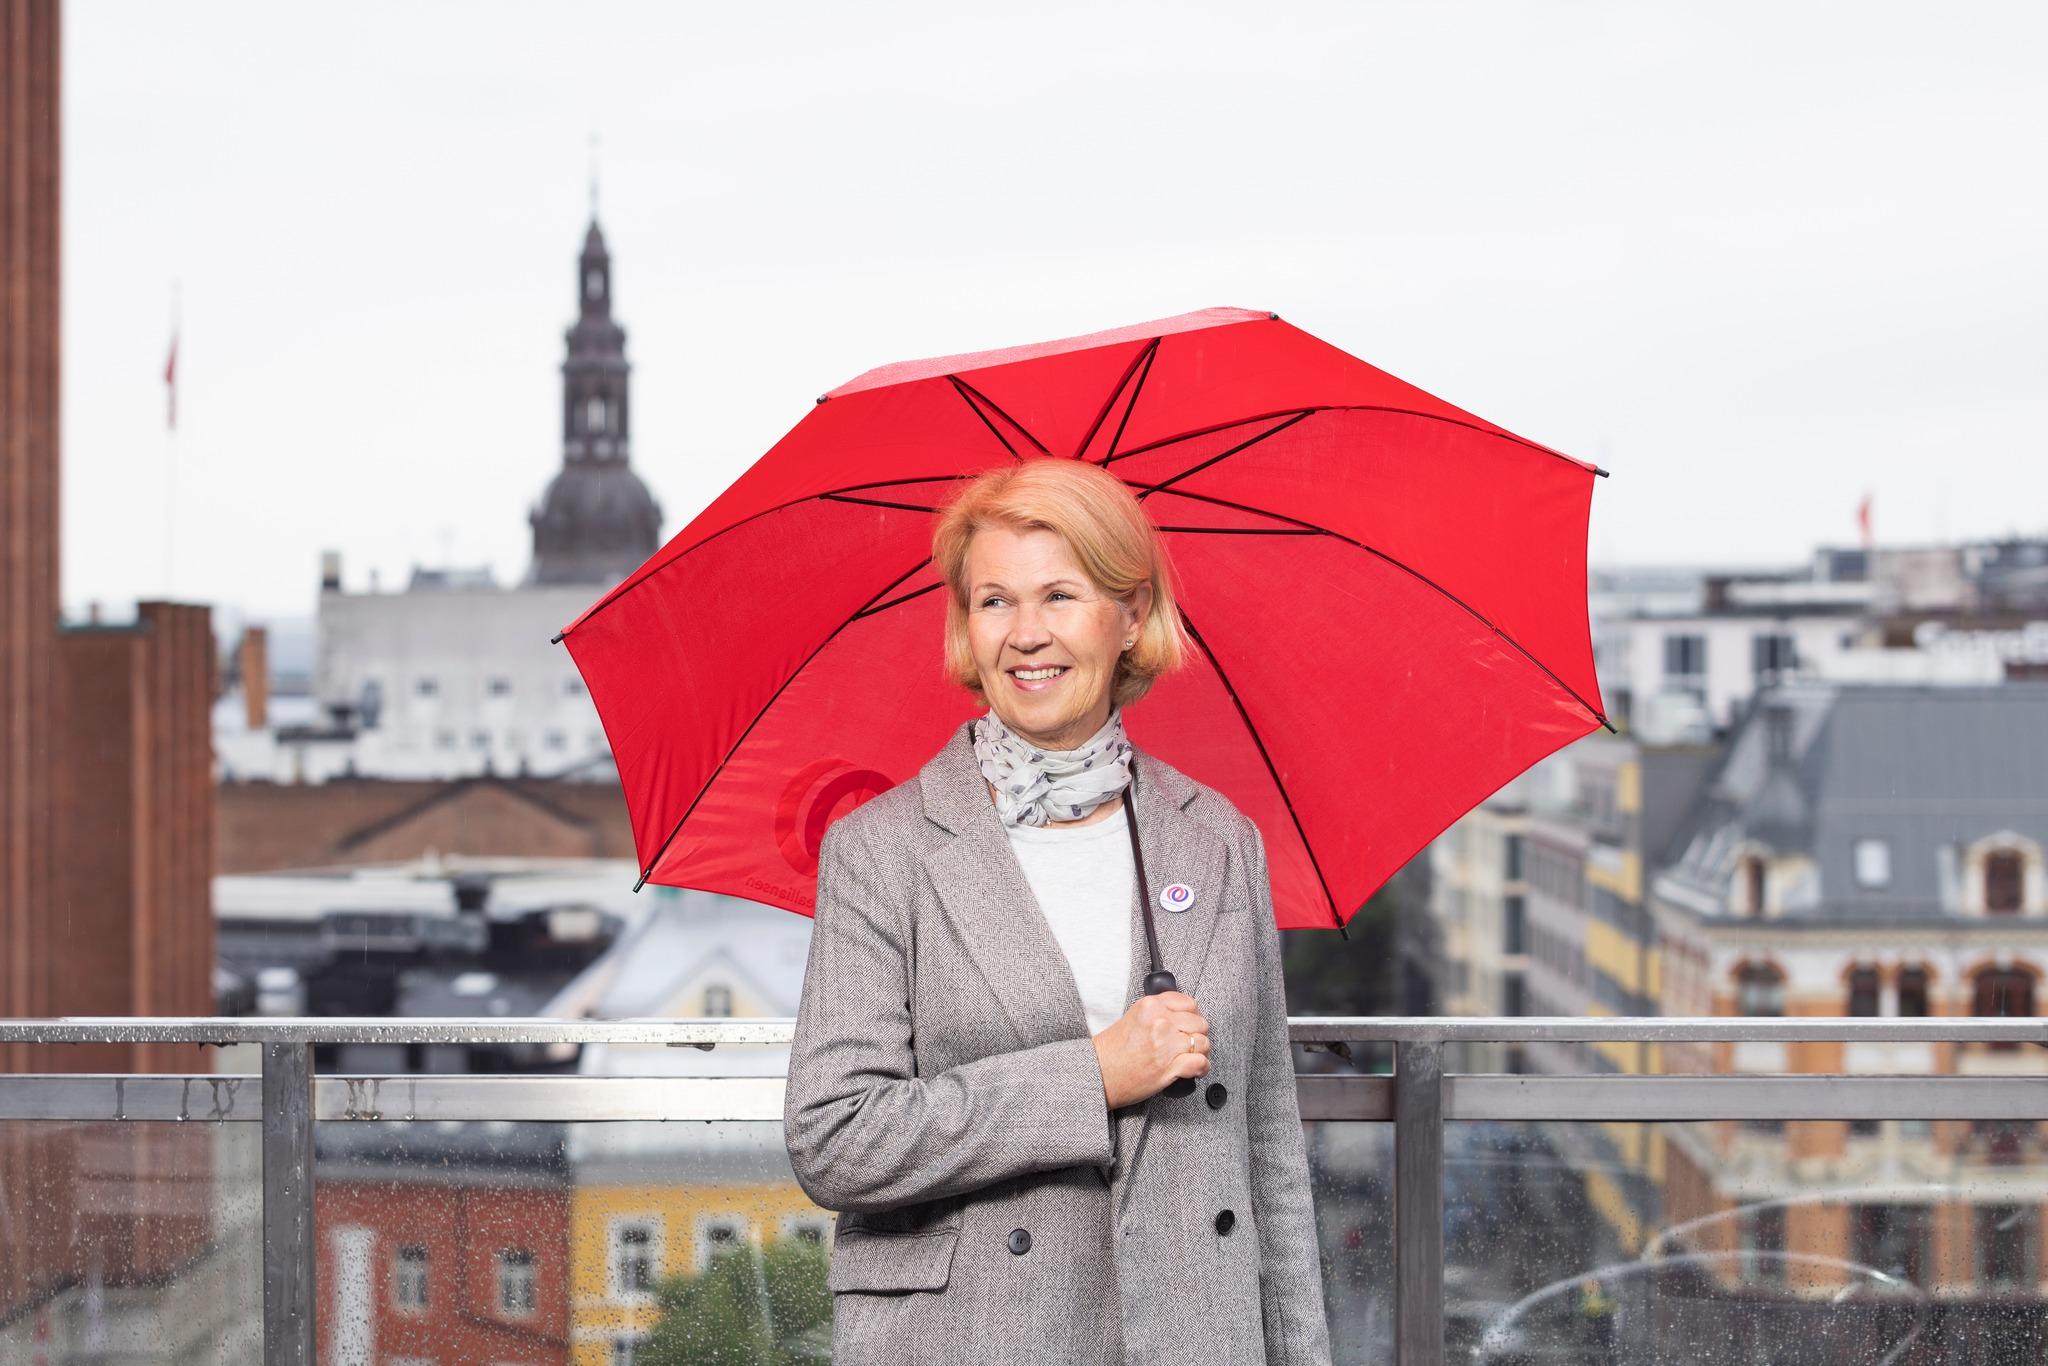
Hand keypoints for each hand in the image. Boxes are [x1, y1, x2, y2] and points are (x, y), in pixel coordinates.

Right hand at [1091, 990, 1208, 1108]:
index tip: (1189, 1026)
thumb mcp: (1134, 1017)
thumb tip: (1185, 1015)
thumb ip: (1158, 1012)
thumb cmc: (1113, 1050)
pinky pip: (1200, 1063)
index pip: (1189, 1003)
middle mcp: (1159, 1022)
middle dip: (1198, 1035)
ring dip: (1201, 1053)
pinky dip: (1202, 1068)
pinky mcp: (1169, 1066)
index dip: (1193, 1017)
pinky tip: (1195, 1070)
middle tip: (1190, 1044)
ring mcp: (1165, 1044)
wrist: (1098, 1073)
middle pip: (1200, 1023)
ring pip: (1203, 1043)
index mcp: (1150, 1006)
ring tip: (1192, 1058)